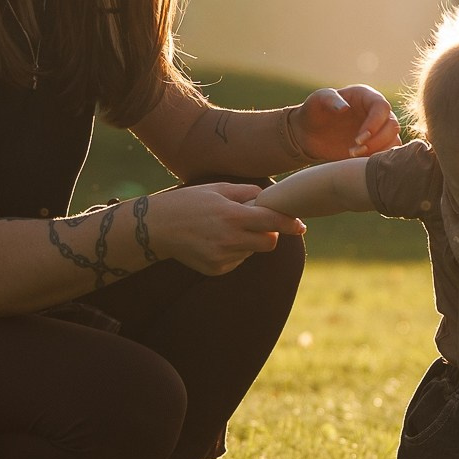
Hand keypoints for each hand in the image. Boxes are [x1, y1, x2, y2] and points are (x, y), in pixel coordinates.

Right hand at [146, 183, 302, 274]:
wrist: (157, 227)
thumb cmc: (189, 202)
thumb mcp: (217, 188)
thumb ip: (247, 192)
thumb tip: (269, 198)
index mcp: (233, 216)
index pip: (272, 222)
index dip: (290, 224)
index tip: (301, 226)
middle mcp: (230, 239)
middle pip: (269, 243)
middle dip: (269, 233)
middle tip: (255, 223)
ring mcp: (223, 257)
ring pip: (252, 251)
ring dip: (248, 241)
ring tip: (223, 229)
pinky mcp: (216, 269)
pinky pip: (237, 261)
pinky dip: (234, 251)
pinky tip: (214, 241)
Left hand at [296, 85, 398, 161]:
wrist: (309, 133)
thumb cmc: (313, 112)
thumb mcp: (317, 100)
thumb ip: (329, 99)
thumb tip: (345, 108)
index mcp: (366, 97)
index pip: (382, 107)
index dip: (375, 123)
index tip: (359, 138)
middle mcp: (376, 112)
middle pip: (392, 125)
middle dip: (377, 141)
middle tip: (355, 150)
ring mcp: (378, 130)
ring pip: (393, 141)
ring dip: (378, 151)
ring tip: (354, 157)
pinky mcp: (376, 146)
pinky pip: (387, 153)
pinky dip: (377, 160)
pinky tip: (359, 163)